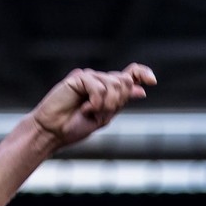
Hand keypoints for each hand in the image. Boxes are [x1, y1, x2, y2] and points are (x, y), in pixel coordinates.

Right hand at [29, 63, 156, 149]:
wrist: (53, 132)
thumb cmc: (74, 126)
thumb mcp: (104, 116)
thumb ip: (121, 102)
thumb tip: (141, 90)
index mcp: (107, 90)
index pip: (129, 74)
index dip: (142, 73)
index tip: (152, 81)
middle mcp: (99, 80)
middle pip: (124, 81)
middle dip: (118, 101)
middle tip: (102, 113)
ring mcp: (88, 77)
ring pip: (114, 84)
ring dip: (106, 104)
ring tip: (90, 112)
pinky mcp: (78, 77)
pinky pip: (98, 86)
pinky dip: (96, 102)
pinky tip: (84, 108)